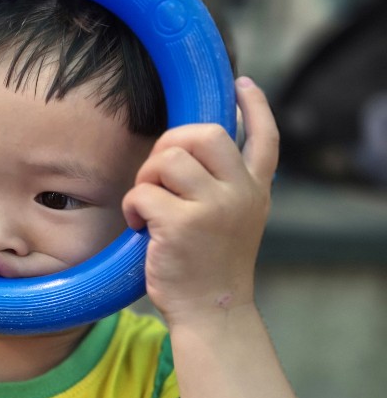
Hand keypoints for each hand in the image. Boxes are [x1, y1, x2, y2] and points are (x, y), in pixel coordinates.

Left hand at [121, 77, 278, 326]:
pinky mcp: (183, 224)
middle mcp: (242, 193)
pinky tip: (139, 226)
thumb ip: (225, 188)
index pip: (265, 138)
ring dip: (146, 176)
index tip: (242, 84)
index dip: (255, 107)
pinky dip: (132, 205)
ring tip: (147, 205)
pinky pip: (143, 191)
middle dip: (170, 144)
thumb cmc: (210, 268)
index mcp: (257, 191)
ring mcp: (215, 207)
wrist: (213, 313)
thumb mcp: (235, 222)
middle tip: (157, 174)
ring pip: (168, 157)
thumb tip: (191, 149)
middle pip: (204, 133)